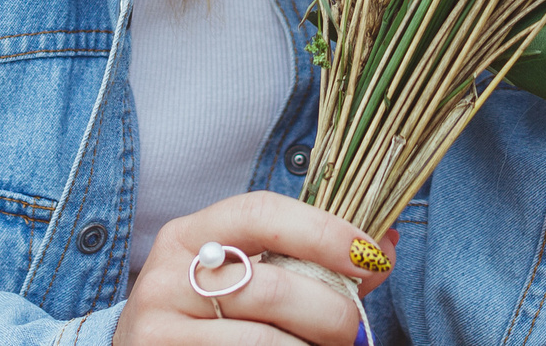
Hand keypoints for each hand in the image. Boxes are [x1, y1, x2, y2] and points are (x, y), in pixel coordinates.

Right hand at [114, 192, 397, 345]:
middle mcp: (169, 276)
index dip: (323, 231)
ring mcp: (161, 328)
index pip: (261, 213)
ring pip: (265, 340)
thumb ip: (307, 260)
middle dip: (332, 310)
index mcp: (190, 234)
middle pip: (272, 286)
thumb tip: (384, 246)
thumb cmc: (204, 313)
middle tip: (357, 329)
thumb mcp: (240, 273)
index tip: (369, 255)